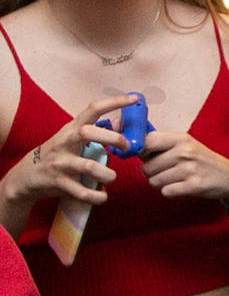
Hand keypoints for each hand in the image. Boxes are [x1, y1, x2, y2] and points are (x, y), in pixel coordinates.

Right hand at [1, 94, 131, 215]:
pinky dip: (97, 196)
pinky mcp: (59, 183)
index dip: (114, 102)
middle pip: (88, 133)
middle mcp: (65, 142)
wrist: (27, 175)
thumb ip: (98, 131)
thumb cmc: (60, 153)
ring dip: (108, 174)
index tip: (134, 98)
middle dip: (113, 138)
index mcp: (72, 129)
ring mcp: (61, 163)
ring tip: (111, 177)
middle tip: (126, 147)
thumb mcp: (74, 138)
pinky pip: (82, 192)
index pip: (93, 109)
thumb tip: (122, 122)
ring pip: (88, 166)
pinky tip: (103, 195)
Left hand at [140, 131, 228, 203]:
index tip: (146, 157)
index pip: (147, 141)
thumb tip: (131, 146)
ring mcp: (190, 169)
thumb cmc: (203, 161)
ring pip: (154, 181)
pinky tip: (181, 187)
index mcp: (181, 138)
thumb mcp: (186, 145)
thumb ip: (162, 144)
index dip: (141, 151)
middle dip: (151, 172)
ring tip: (174, 179)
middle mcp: (185, 152)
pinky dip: (170, 192)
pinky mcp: (194, 185)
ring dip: (160, 183)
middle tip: (166, 172)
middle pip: (147, 166)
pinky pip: (166, 192)